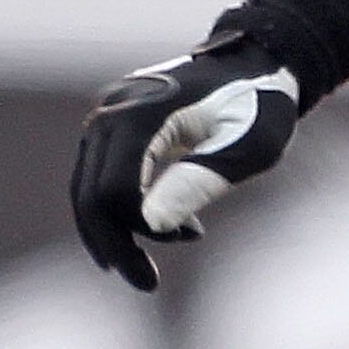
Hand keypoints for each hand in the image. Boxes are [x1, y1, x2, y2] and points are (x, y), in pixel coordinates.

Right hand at [70, 39, 300, 292]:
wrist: (258, 65)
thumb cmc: (261, 107)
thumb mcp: (247, 148)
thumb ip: (198, 182)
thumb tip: (151, 225)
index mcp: (142, 113)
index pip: (114, 190)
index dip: (137, 231)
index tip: (187, 239)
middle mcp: (112, 112)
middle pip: (89, 195)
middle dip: (116, 245)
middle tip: (148, 284)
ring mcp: (107, 117)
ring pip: (86, 190)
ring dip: (116, 233)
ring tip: (151, 265)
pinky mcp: (113, 128)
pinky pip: (99, 178)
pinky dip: (121, 211)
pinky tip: (159, 227)